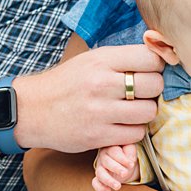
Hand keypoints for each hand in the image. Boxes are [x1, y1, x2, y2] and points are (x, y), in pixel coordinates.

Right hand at [13, 45, 164, 152]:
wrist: (32, 110)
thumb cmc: (66, 83)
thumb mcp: (90, 60)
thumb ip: (121, 59)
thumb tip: (159, 55)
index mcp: (101, 60)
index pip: (149, 58)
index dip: (155, 66)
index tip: (148, 72)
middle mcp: (102, 83)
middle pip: (154, 85)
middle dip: (153, 90)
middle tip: (142, 94)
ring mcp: (100, 111)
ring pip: (149, 112)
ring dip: (145, 113)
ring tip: (132, 110)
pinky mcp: (98, 135)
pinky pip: (136, 134)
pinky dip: (133, 131)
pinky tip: (122, 125)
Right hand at [91, 144, 138, 190]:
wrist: (124, 163)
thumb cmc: (126, 153)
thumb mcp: (130, 148)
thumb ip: (130, 150)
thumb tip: (130, 159)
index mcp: (111, 148)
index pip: (114, 152)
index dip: (122, 158)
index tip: (131, 164)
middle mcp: (103, 158)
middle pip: (106, 162)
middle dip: (116, 168)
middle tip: (125, 173)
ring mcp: (100, 168)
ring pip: (100, 174)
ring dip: (109, 180)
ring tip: (118, 186)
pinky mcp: (99, 178)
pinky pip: (96, 183)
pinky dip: (100, 188)